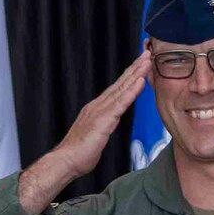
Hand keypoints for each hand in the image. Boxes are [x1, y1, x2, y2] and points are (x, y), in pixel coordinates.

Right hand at [17, 52, 150, 214]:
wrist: (65, 161)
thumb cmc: (78, 154)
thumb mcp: (94, 136)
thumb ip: (102, 127)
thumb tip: (107, 126)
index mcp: (96, 109)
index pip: (116, 89)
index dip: (128, 75)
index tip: (139, 64)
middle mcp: (98, 106)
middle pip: (120, 83)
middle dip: (134, 68)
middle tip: (146, 53)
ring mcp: (100, 111)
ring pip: (122, 88)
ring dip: (136, 73)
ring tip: (147, 61)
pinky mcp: (103, 119)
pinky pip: (121, 102)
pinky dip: (131, 90)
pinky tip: (140, 80)